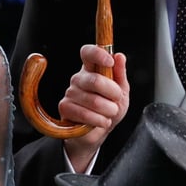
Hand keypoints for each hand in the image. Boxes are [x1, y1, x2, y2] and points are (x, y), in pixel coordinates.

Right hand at [58, 45, 128, 171]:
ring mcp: (70, 92)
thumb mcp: (121, 92)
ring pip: (94, 101)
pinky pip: (85, 114)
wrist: (98, 132)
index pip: (88, 52)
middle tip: (116, 101)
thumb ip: (120, 74)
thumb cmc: (108, 109)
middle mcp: (78, 78)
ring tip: (109, 113)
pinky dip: (99, 120)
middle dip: (113, 93)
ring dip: (108, 110)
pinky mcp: (65, 107)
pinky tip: (101, 121)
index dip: (98, 54)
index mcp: (91, 70)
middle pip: (95, 80)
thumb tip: (119, 56)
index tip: (109, 61)